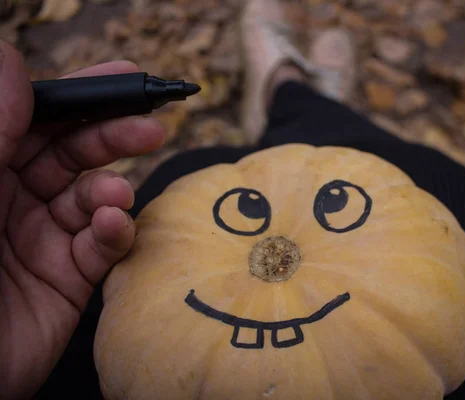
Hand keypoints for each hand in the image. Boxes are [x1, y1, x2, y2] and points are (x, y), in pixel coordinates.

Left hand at [0, 41, 165, 397]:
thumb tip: (12, 61)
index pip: (34, 121)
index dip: (79, 97)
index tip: (124, 79)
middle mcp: (10, 201)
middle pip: (72, 154)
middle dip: (112, 137)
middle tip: (150, 127)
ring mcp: (40, 241)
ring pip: (92, 199)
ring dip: (112, 192)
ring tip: (116, 196)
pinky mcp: (66, 281)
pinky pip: (101, 247)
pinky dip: (114, 233)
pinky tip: (113, 227)